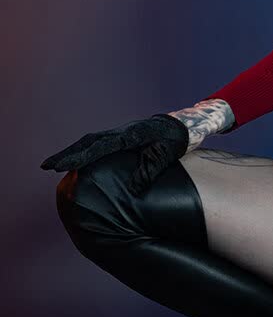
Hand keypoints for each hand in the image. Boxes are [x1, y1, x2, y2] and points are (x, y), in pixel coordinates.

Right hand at [39, 113, 190, 197]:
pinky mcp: (122, 137)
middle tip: (45, 166)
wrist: (183, 125)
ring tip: (54, 165)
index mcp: (129, 135)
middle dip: (67, 154)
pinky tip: (77, 162)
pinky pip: (99, 144)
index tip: (59, 166)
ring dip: (73, 152)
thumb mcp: (166, 156)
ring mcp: (120, 133)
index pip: (98, 147)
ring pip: (91, 142)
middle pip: (88, 142)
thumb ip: (150, 170)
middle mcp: (121, 132)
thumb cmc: (175, 140)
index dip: (78, 157)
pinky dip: (85, 152)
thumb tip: (134, 190)